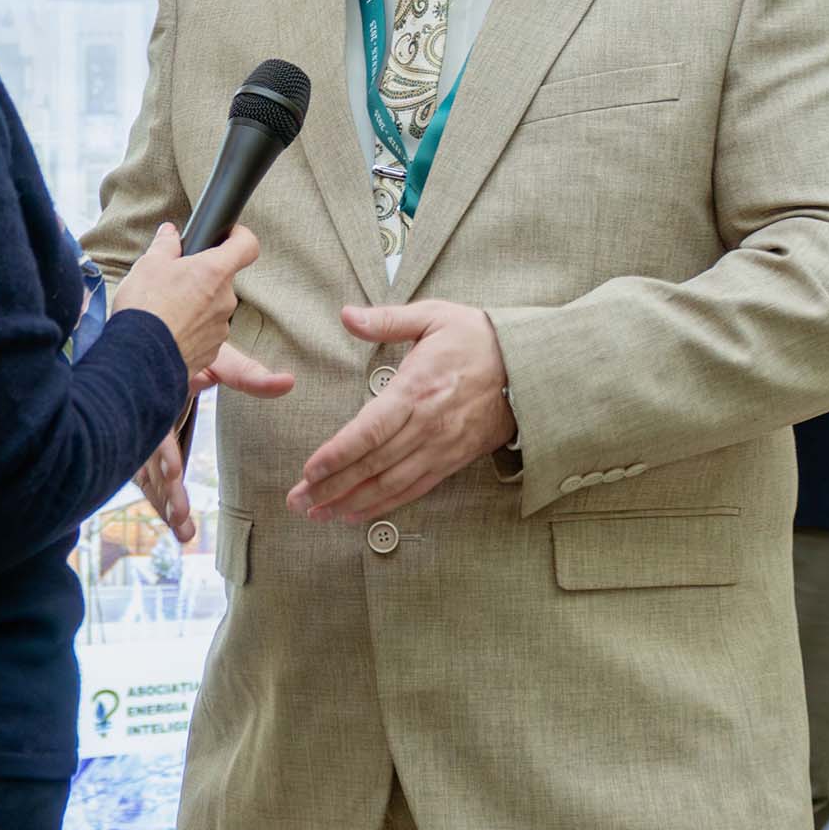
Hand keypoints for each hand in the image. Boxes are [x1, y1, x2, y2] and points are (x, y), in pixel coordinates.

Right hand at [112, 223, 257, 379]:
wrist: (138, 358)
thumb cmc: (145, 308)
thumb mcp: (148, 265)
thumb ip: (165, 245)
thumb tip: (169, 233)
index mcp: (214, 271)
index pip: (247, 246)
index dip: (240, 237)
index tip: (229, 237)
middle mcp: (225, 300)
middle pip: (222, 280)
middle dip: (202, 278)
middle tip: (174, 282)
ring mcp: (221, 328)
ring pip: (213, 308)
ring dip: (197, 306)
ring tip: (167, 310)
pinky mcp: (212, 352)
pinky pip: (206, 333)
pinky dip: (192, 330)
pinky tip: (169, 331)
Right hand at [133, 344, 295, 545]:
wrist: (159, 343)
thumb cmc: (190, 350)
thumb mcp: (218, 358)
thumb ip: (249, 374)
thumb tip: (288, 382)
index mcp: (160, 396)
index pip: (158, 429)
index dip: (164, 451)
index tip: (175, 472)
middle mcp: (148, 420)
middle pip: (151, 463)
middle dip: (165, 492)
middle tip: (181, 518)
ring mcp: (143, 436)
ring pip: (148, 476)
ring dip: (164, 503)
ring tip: (183, 532)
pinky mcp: (146, 447)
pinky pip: (149, 476)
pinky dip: (161, 498)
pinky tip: (175, 521)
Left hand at [288, 301, 514, 524]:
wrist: (530, 369)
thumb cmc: (477, 338)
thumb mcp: (434, 316)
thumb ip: (386, 319)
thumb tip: (346, 315)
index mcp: (417, 390)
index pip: (371, 430)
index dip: (339, 454)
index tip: (310, 470)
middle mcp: (427, 426)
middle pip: (373, 465)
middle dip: (332, 487)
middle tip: (298, 502)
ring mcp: (441, 447)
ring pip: (391, 485)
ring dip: (352, 502)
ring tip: (318, 514)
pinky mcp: (452, 461)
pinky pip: (414, 490)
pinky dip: (384, 506)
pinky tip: (357, 513)